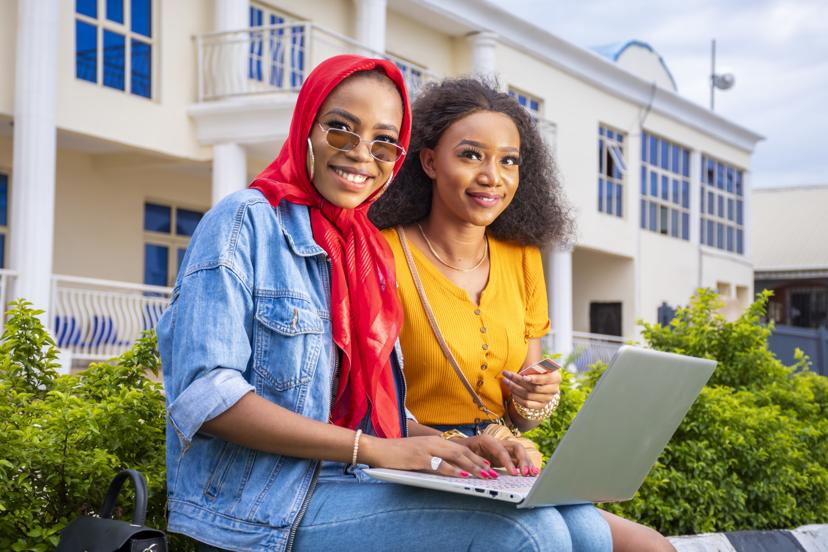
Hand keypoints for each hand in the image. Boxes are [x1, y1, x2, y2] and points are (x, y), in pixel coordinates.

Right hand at [360, 435, 499, 479]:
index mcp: (434, 441)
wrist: (378, 449)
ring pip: (455, 457)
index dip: (476, 457)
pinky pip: (439, 465)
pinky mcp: (419, 458)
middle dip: (479, 463)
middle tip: (492, 473)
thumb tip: (448, 469)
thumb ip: (433, 458)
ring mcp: (426, 450)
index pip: (460, 448)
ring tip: (484, 475)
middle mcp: (433, 443)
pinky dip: (453, 471)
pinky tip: (462, 476)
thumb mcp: (418, 453)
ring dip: (472, 467)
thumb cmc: (397, 453)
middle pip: (462, 451)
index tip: (488, 465)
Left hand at [455, 434, 538, 475]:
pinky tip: (533, 472)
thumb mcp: (463, 454)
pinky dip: (526, 466)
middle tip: (526, 474)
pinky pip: (518, 460)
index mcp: (487, 440)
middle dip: (523, 460)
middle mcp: (498, 443)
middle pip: (516, 447)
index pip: (501, 450)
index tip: (514, 473)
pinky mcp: (505, 457)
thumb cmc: (460, 450)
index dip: (508, 462)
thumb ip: (472, 462)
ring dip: (527, 463)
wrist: (459, 447)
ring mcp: (503, 449)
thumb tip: (484, 472)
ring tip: (534, 473)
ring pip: (519, 453)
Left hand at [501, 368, 560, 411]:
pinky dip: (517, 398)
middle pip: (534, 388)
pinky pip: (527, 404)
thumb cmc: (540, 371)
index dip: (534, 378)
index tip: (523, 376)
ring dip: (514, 388)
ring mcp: (547, 399)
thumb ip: (535, 367)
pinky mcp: (540, 406)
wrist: (543, 383)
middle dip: (518, 381)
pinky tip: (511, 391)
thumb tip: (524, 371)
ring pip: (528, 396)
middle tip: (506, 374)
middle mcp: (553, 390)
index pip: (545, 379)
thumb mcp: (540, 367)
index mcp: (556, 378)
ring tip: (506, 381)